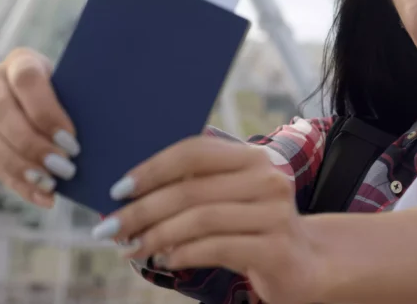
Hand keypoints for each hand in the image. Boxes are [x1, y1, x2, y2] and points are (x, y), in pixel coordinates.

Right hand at [0, 47, 80, 207]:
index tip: (71, 140)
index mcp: (21, 61)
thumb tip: (107, 127)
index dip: (46, 112)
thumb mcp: (78, 89)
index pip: (26, 79)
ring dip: (21, 167)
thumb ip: (84, 101)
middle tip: (65, 167)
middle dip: (33, 144)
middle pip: (1, 111)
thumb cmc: (74, 95)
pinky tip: (45, 197)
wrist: (50, 104)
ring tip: (52, 185)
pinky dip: (19, 184)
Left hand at [98, 135, 324, 303]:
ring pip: (200, 219)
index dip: (153, 168)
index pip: (195, 151)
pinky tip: (165, 260)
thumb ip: (196, 186)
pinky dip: (183, 254)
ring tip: (131, 248)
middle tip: (109, 228)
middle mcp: (268, 178)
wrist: (306, 264)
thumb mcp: (232, 197)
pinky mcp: (276, 249)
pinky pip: (216, 248)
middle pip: (192, 189)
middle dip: (142, 210)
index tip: (118, 189)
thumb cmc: (254, 228)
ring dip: (156, 235)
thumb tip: (130, 192)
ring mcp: (275, 214)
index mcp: (254, 157)